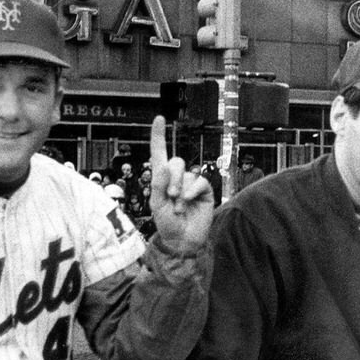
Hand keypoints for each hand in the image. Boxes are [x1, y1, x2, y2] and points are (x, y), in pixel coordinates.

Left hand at [148, 116, 214, 251]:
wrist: (183, 241)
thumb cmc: (167, 224)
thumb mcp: (156, 204)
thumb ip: (158, 184)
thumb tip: (164, 166)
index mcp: (161, 179)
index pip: (159, 153)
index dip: (158, 136)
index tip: (159, 119)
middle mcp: (177, 178)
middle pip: (175, 162)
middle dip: (172, 179)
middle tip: (171, 197)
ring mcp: (191, 184)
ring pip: (187, 173)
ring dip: (181, 191)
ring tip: (179, 207)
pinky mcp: (204, 191)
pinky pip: (199, 181)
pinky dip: (193, 191)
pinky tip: (189, 201)